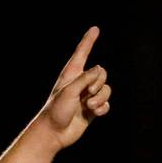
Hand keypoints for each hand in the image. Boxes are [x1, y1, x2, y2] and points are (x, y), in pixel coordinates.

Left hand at [35, 26, 111, 149]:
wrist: (54, 133)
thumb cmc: (56, 110)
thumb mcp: (69, 90)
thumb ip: (85, 78)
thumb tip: (99, 70)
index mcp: (70, 75)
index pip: (81, 54)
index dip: (88, 41)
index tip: (95, 29)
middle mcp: (80, 83)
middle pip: (102, 73)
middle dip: (99, 83)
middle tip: (88, 93)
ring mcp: (87, 96)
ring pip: (106, 89)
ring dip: (100, 98)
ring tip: (89, 107)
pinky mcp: (92, 109)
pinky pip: (107, 103)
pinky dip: (103, 108)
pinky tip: (95, 113)